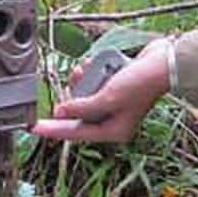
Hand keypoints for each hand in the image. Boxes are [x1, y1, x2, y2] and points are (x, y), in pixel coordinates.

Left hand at [30, 39, 171, 144]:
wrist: (164, 63)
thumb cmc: (141, 83)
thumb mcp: (107, 98)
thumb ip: (81, 107)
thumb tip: (60, 112)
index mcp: (113, 131)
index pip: (74, 133)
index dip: (53, 129)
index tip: (33, 127)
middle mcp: (114, 119)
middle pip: (79, 112)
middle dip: (72, 94)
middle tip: (71, 81)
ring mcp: (116, 103)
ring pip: (86, 95)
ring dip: (82, 81)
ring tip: (83, 68)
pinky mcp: (117, 87)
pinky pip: (96, 83)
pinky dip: (92, 73)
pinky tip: (92, 64)